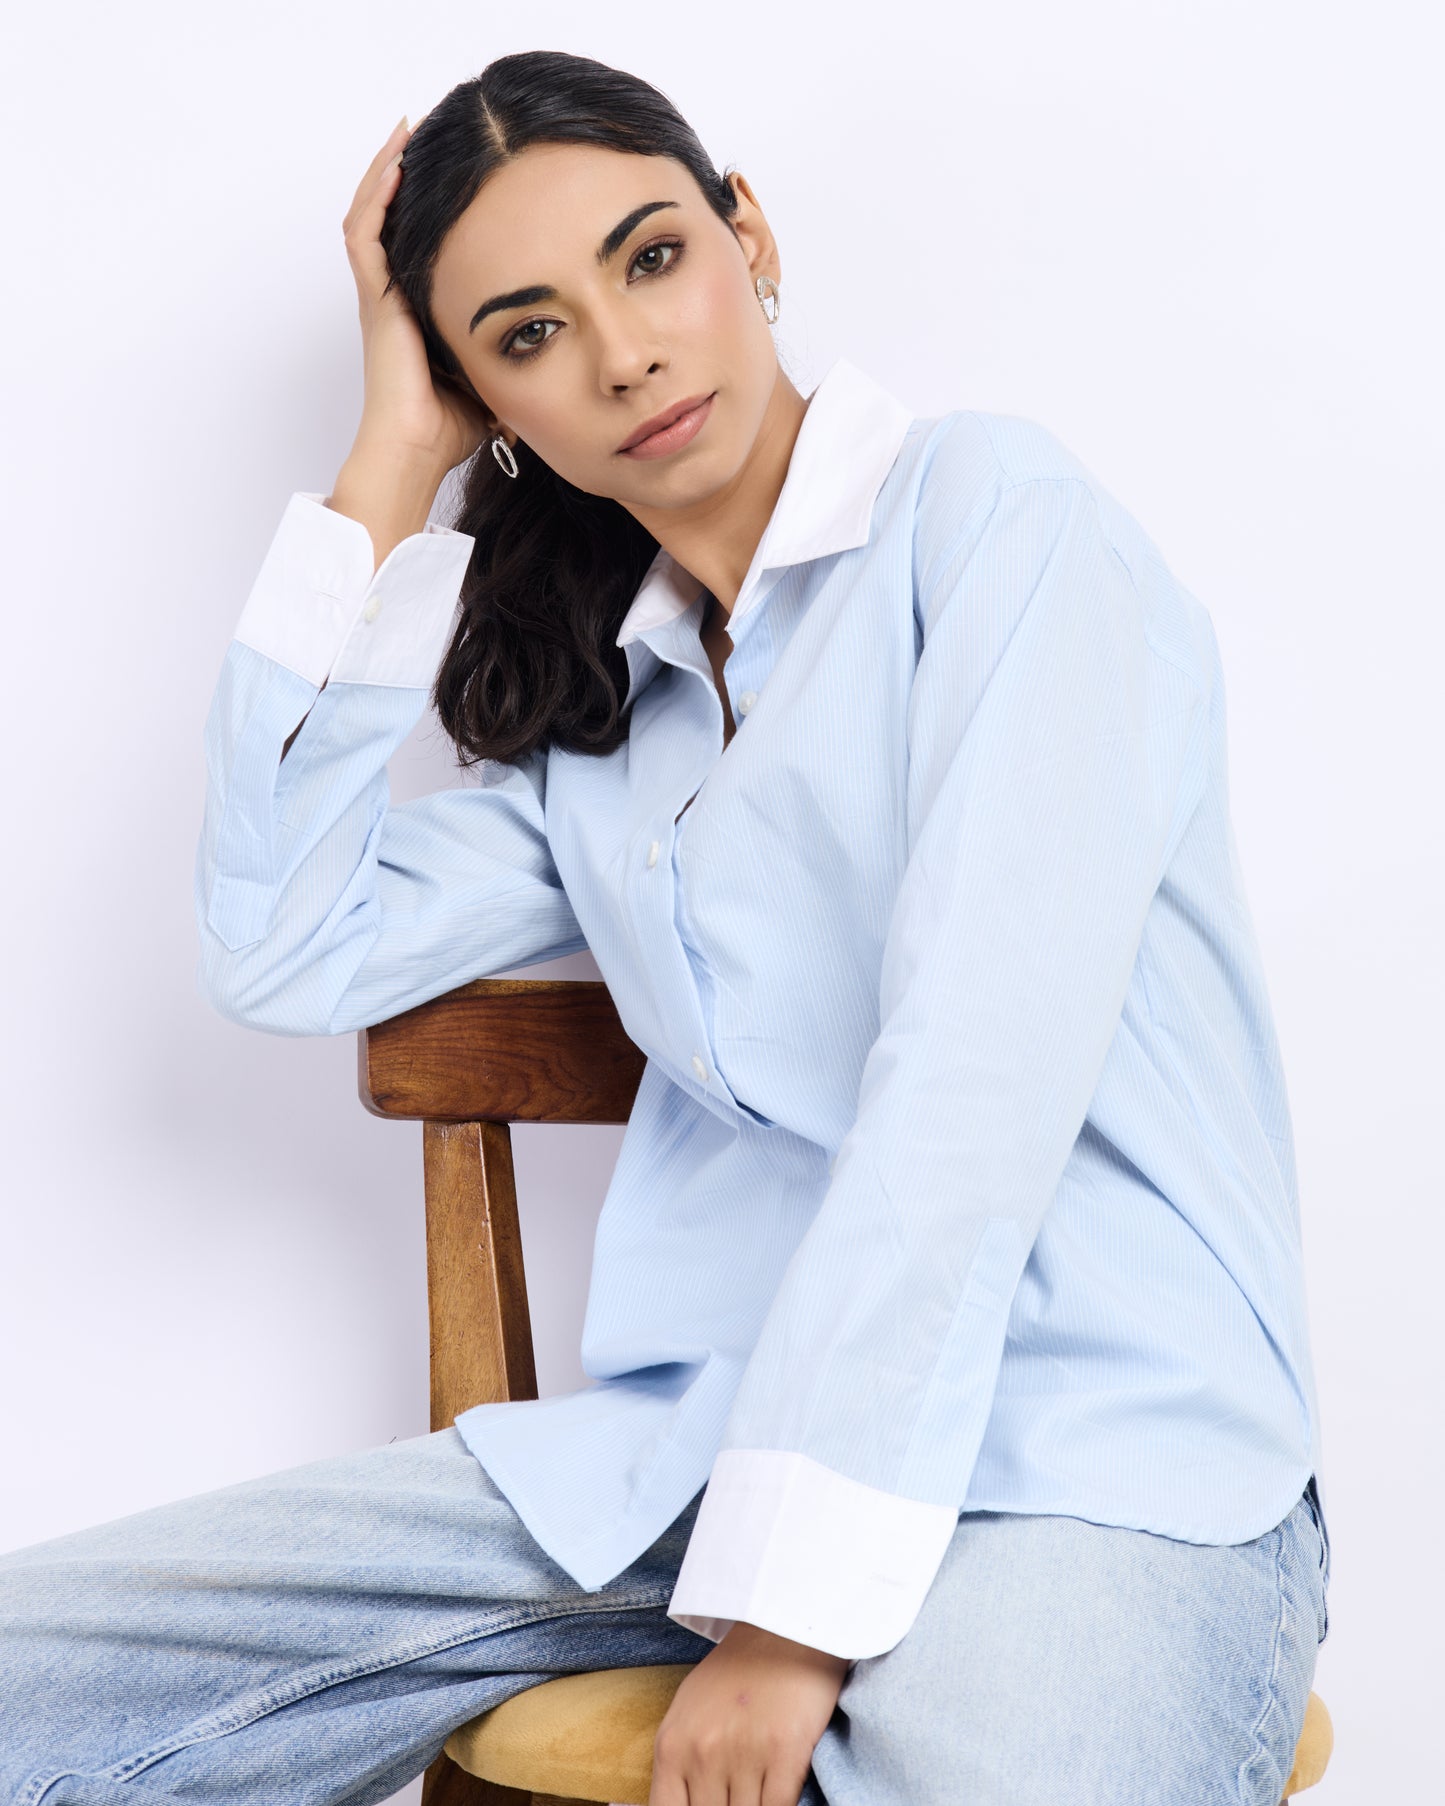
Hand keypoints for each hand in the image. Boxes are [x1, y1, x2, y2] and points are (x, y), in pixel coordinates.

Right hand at [340, 115, 489, 479]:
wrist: (419, 451)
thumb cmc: (454, 428)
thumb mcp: (500, 374)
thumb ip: (522, 351)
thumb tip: (569, 346)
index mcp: (422, 308)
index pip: (427, 242)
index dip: (440, 206)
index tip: (467, 176)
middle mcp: (397, 294)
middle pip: (397, 216)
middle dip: (413, 173)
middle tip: (435, 135)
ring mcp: (381, 295)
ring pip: (374, 213)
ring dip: (389, 169)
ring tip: (409, 129)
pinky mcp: (374, 300)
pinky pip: (366, 234)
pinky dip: (376, 195)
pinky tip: (395, 162)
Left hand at [649, 1621, 848, 1805]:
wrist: (782, 1626)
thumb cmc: (735, 1673)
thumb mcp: (688, 1715)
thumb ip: (679, 1767)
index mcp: (672, 1747)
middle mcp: (703, 1754)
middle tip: (735, 1796)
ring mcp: (744, 1754)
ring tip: (756, 1789)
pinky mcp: (786, 1752)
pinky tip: (778, 1793)